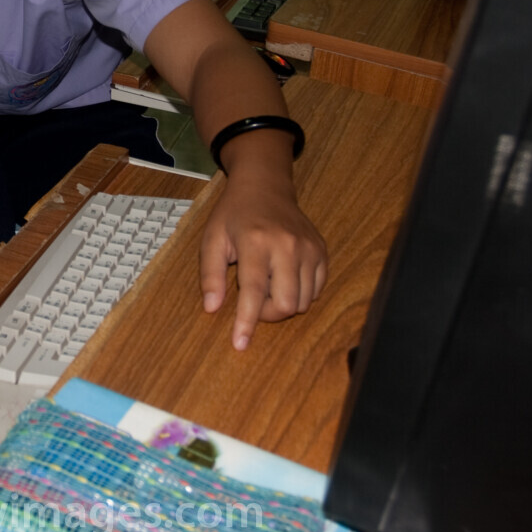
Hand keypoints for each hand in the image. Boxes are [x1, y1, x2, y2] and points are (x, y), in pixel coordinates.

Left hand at [198, 172, 327, 349]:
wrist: (265, 186)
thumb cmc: (234, 214)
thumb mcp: (212, 239)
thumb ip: (210, 275)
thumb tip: (212, 308)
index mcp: (256, 241)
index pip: (255, 292)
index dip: (247, 321)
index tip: (240, 344)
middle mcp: (287, 245)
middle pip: (287, 304)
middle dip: (267, 314)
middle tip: (253, 301)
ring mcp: (309, 248)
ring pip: (304, 302)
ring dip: (283, 304)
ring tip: (267, 285)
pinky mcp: (322, 251)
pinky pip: (316, 290)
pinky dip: (300, 294)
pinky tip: (283, 279)